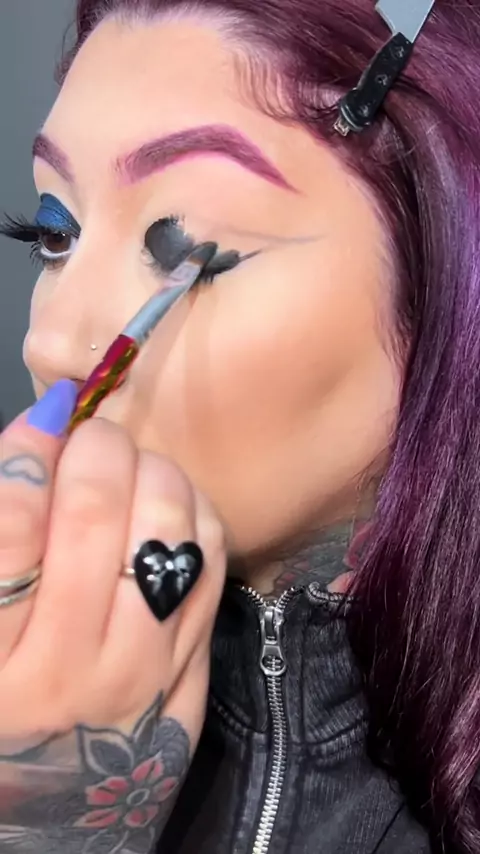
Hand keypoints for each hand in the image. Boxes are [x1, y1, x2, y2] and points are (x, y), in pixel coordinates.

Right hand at [0, 380, 226, 853]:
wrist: (51, 805)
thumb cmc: (2, 705)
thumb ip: (4, 535)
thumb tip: (39, 432)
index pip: (11, 534)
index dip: (28, 454)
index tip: (47, 416)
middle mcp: (65, 673)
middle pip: (94, 522)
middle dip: (96, 451)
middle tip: (92, 434)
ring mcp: (140, 679)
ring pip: (167, 537)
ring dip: (153, 475)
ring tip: (133, 466)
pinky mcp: (189, 678)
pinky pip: (211, 568)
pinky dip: (196, 515)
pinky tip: (172, 504)